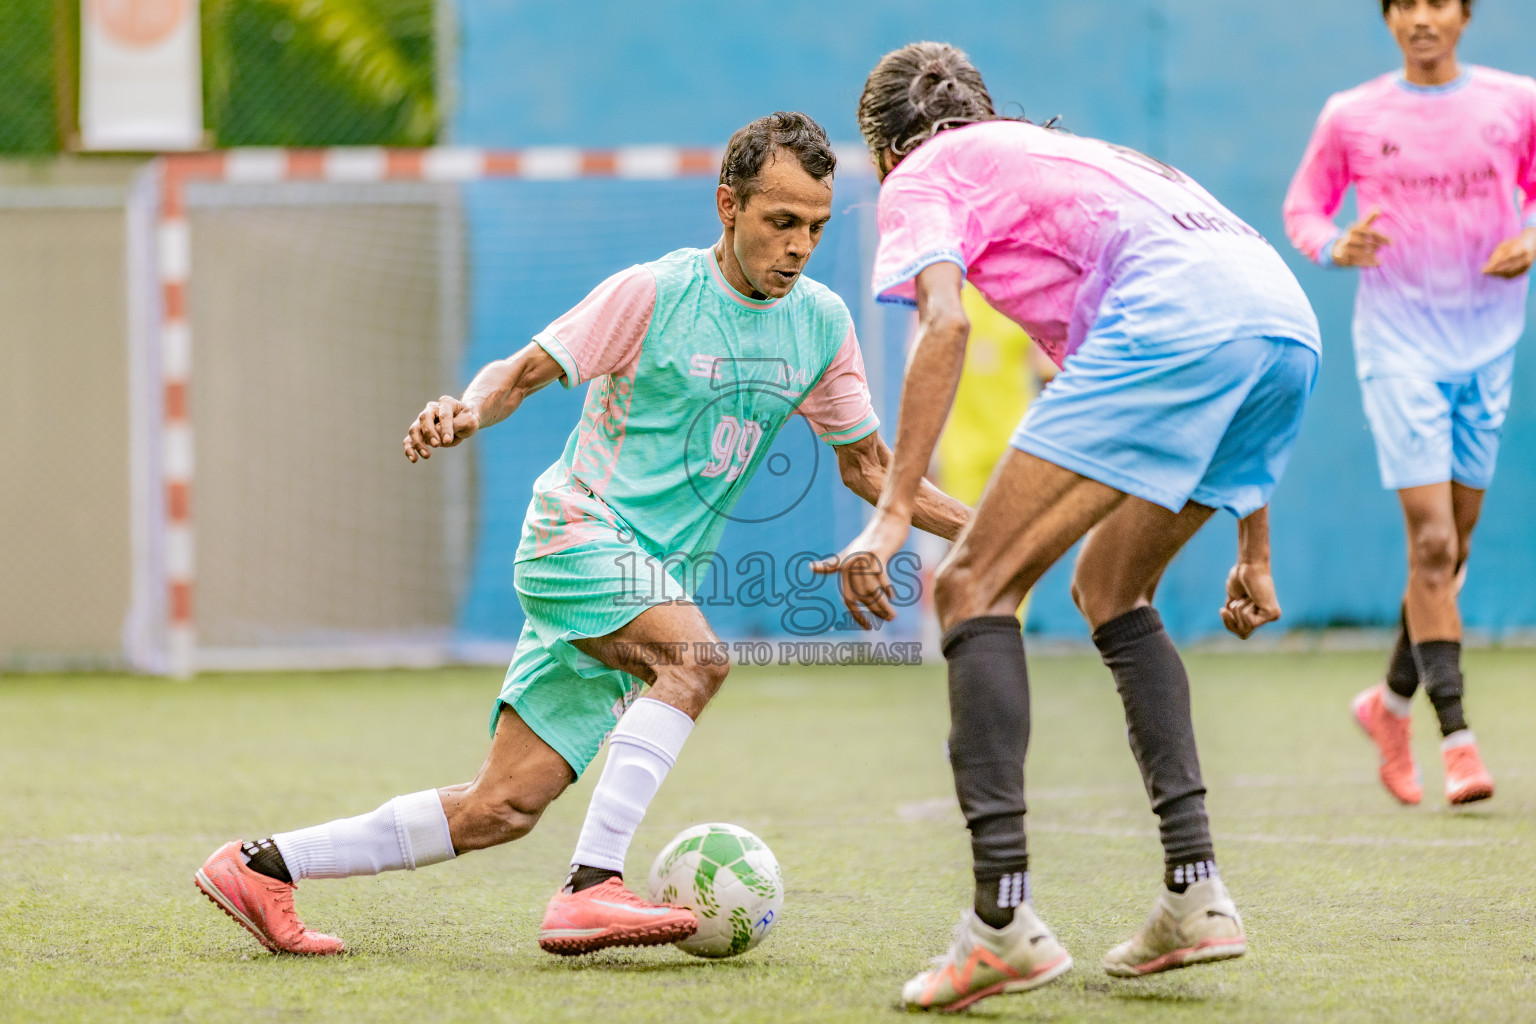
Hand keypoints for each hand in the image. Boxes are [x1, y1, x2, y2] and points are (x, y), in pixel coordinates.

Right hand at [404, 396, 478, 462]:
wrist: (464, 422)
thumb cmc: (467, 420)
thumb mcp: (470, 421)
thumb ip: (457, 424)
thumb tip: (438, 431)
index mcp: (446, 403)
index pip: (443, 414)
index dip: (445, 427)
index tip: (448, 440)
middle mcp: (431, 409)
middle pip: (424, 418)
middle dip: (429, 432)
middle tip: (437, 445)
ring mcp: (423, 421)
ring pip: (414, 429)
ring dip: (418, 443)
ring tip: (427, 455)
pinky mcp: (419, 432)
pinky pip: (409, 440)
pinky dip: (409, 449)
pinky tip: (413, 459)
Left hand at [811, 508, 911, 628]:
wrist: (889, 518)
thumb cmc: (872, 537)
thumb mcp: (850, 550)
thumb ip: (834, 562)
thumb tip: (810, 567)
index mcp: (843, 566)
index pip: (848, 598)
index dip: (857, 615)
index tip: (867, 627)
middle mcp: (851, 563)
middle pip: (861, 597)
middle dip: (875, 612)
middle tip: (889, 620)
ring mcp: (863, 558)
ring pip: (872, 590)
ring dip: (883, 606)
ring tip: (893, 615)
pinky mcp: (877, 553)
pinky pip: (881, 577)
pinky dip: (887, 589)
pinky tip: (893, 596)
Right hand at [1220, 562, 1280, 639]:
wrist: (1247, 567)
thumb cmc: (1240, 578)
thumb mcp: (1233, 597)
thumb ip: (1233, 611)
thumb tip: (1228, 617)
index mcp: (1259, 614)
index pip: (1242, 632)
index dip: (1229, 624)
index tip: (1223, 610)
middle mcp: (1268, 617)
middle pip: (1243, 634)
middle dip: (1232, 620)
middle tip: (1236, 602)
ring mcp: (1272, 616)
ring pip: (1245, 628)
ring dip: (1239, 610)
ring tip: (1246, 596)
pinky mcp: (1272, 614)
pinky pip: (1250, 622)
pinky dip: (1244, 608)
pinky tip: (1252, 598)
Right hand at [1331, 209, 1390, 267]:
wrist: (1338, 250)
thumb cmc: (1354, 237)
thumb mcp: (1361, 227)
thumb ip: (1370, 218)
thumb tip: (1379, 207)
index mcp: (1353, 229)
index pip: (1370, 232)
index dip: (1382, 237)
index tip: (1391, 242)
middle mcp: (1348, 238)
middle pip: (1365, 242)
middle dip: (1375, 246)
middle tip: (1382, 248)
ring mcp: (1345, 248)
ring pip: (1361, 252)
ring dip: (1372, 255)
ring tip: (1378, 256)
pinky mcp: (1344, 258)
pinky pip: (1358, 261)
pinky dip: (1369, 263)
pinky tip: (1377, 263)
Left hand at [1481, 228, 1535, 278]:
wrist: (1533, 244)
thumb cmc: (1514, 243)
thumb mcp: (1504, 245)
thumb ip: (1496, 255)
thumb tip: (1485, 268)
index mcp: (1521, 249)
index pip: (1505, 259)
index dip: (1494, 266)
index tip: (1483, 270)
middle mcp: (1526, 258)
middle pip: (1508, 268)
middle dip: (1494, 272)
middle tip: (1484, 273)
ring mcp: (1527, 265)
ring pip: (1510, 273)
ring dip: (1497, 275)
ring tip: (1488, 273)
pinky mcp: (1526, 270)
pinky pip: (1512, 276)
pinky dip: (1503, 276)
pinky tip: (1496, 274)